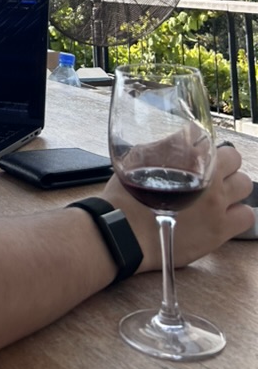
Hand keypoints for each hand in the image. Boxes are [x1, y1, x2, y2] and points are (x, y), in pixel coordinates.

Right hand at [101, 144, 253, 271]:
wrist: (123, 233)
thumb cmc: (126, 198)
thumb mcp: (137, 160)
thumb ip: (161, 148)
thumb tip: (176, 141)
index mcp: (186, 156)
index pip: (204, 135)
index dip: (197, 141)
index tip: (192, 148)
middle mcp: (207, 177)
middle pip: (233, 156)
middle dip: (222, 161)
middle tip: (208, 170)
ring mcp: (216, 205)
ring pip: (245, 185)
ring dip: (232, 186)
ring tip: (217, 193)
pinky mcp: (220, 230)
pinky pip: (247, 216)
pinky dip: (237, 213)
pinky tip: (222, 214)